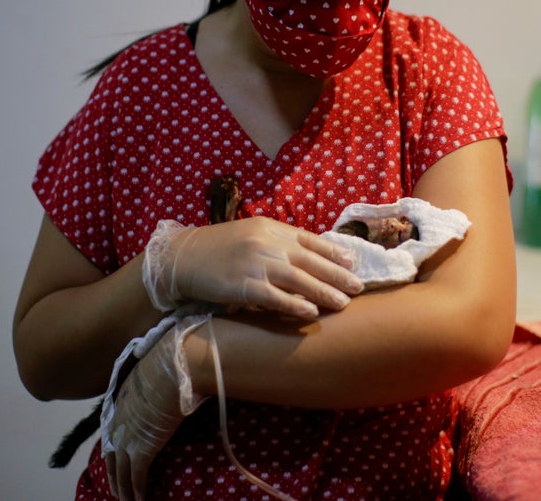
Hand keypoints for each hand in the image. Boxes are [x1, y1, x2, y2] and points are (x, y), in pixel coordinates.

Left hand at [105, 316, 207, 500]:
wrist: (178, 361)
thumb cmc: (173, 357)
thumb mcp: (158, 365)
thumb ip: (158, 375)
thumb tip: (173, 372)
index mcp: (122, 396)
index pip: (113, 428)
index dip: (114, 444)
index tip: (116, 455)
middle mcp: (120, 417)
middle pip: (112, 453)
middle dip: (114, 473)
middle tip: (116, 488)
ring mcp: (130, 433)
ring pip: (121, 469)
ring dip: (123, 488)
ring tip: (126, 499)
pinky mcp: (143, 446)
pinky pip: (137, 475)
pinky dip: (137, 489)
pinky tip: (140, 499)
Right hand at [143, 217, 363, 318]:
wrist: (181, 259)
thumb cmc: (216, 248)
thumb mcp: (250, 234)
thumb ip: (276, 242)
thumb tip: (306, 255)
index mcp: (270, 228)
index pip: (310, 239)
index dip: (334, 252)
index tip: (353, 262)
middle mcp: (267, 244)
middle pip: (310, 260)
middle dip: (337, 274)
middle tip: (358, 286)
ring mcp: (256, 264)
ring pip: (299, 279)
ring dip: (324, 291)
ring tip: (343, 302)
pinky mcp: (244, 286)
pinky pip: (275, 298)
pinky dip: (295, 305)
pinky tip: (311, 312)